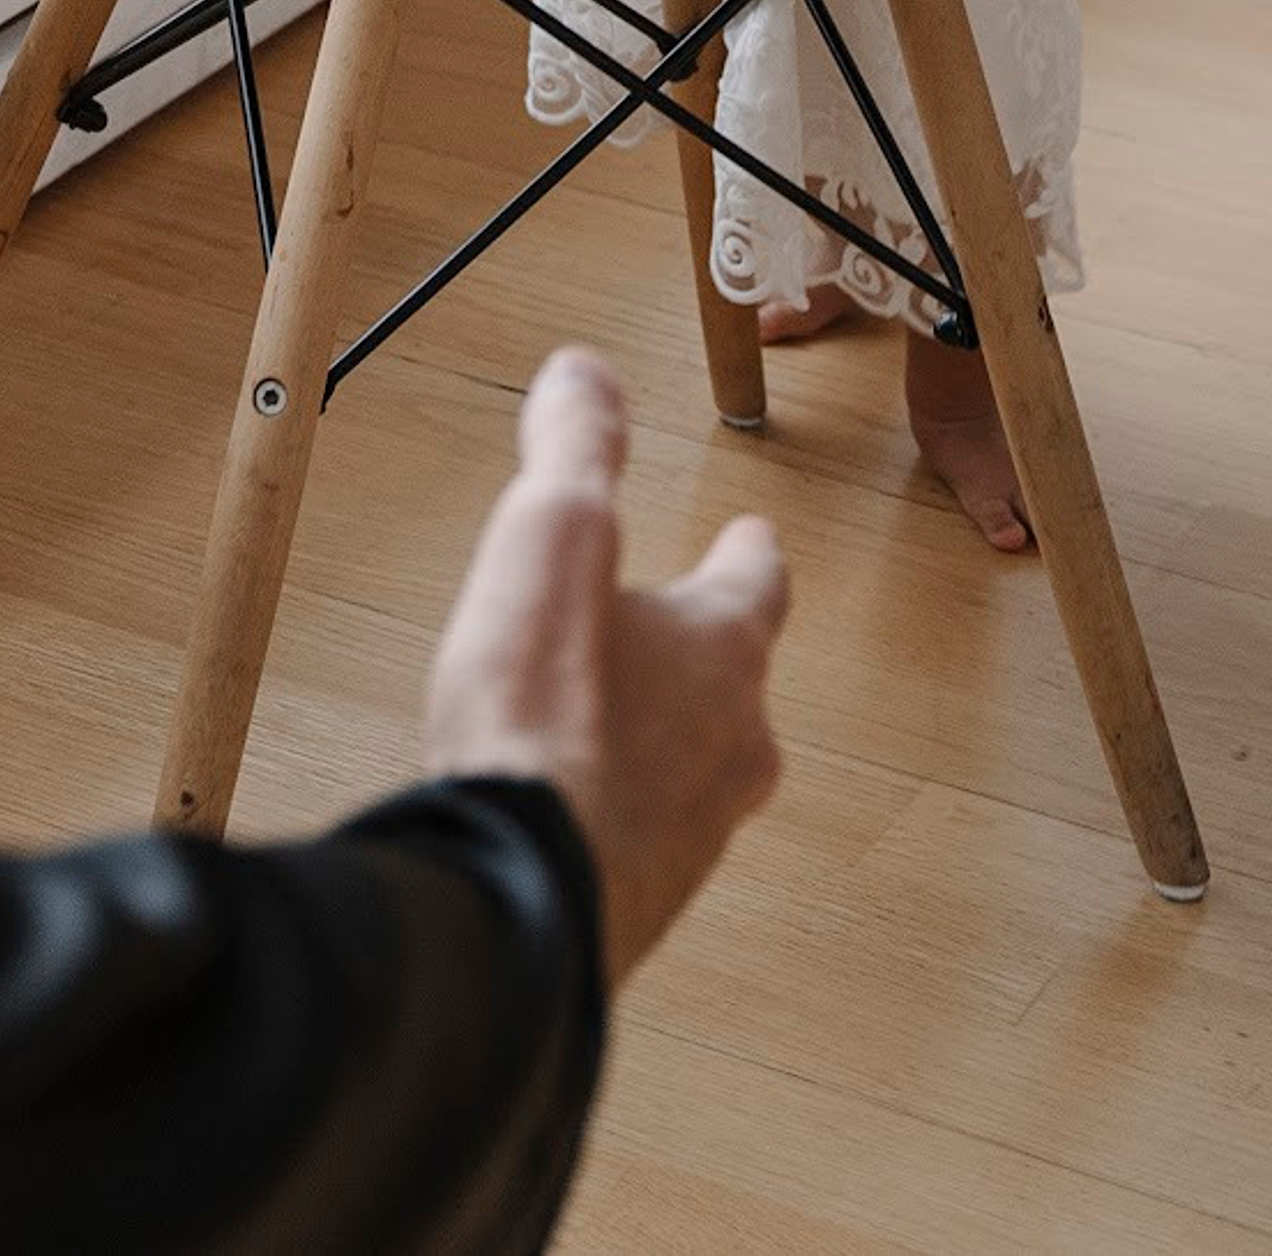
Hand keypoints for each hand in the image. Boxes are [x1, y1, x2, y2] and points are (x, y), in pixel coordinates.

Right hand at [421, 349, 787, 984]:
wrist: (515, 891)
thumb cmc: (544, 712)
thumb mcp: (554, 538)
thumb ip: (576, 449)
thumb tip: (586, 372)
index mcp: (721, 658)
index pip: (756, 587)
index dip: (748, 555)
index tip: (754, 538)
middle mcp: (727, 751)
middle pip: (739, 687)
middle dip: (711, 654)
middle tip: (686, 629)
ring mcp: (690, 839)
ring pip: (695, 771)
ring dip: (663, 737)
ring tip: (616, 716)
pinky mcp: (638, 899)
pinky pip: (640, 838)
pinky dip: (614, 808)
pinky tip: (568, 803)